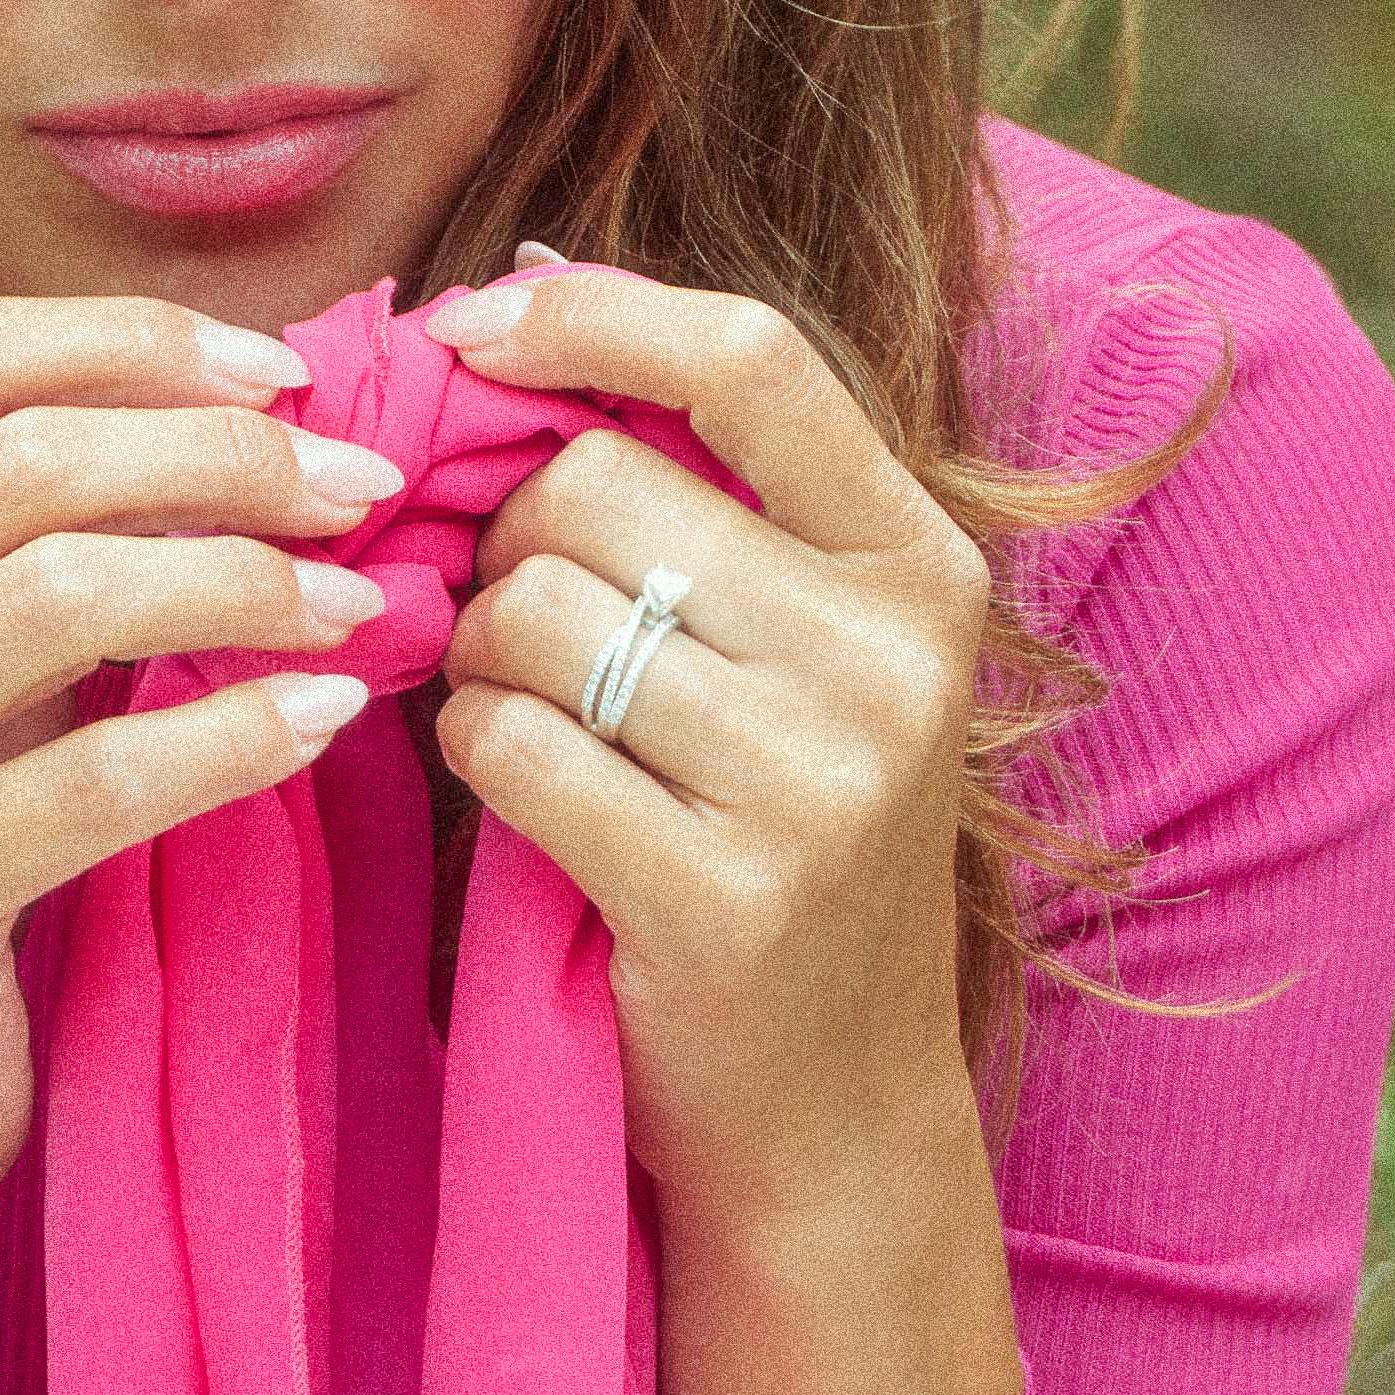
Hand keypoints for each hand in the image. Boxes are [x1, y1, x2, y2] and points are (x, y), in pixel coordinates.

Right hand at [0, 290, 409, 1263]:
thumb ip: (37, 539)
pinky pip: (94, 780)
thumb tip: (265, 416)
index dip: (136, 346)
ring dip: (243, 583)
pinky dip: (233, 733)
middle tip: (360, 490)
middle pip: (23, 464)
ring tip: (358, 602)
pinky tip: (327, 717)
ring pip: (58, 597)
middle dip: (222, 458)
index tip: (290, 375)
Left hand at [418, 256, 1000, 1257]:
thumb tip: (512, 285)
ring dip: (479, 659)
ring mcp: (817, 783)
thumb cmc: (781, 837)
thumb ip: (699, 490)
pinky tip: (524, 797)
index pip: (749, 358)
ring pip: (527, 613)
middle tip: (518, 624)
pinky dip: (470, 753)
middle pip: (590, 488)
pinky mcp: (720, 893)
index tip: (472, 327)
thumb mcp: (805, 650)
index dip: (588, 314)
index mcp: (924, 567)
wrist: (832, 1109)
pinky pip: (503, 742)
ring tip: (537, 722)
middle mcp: (891, 660)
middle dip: (504, 541)